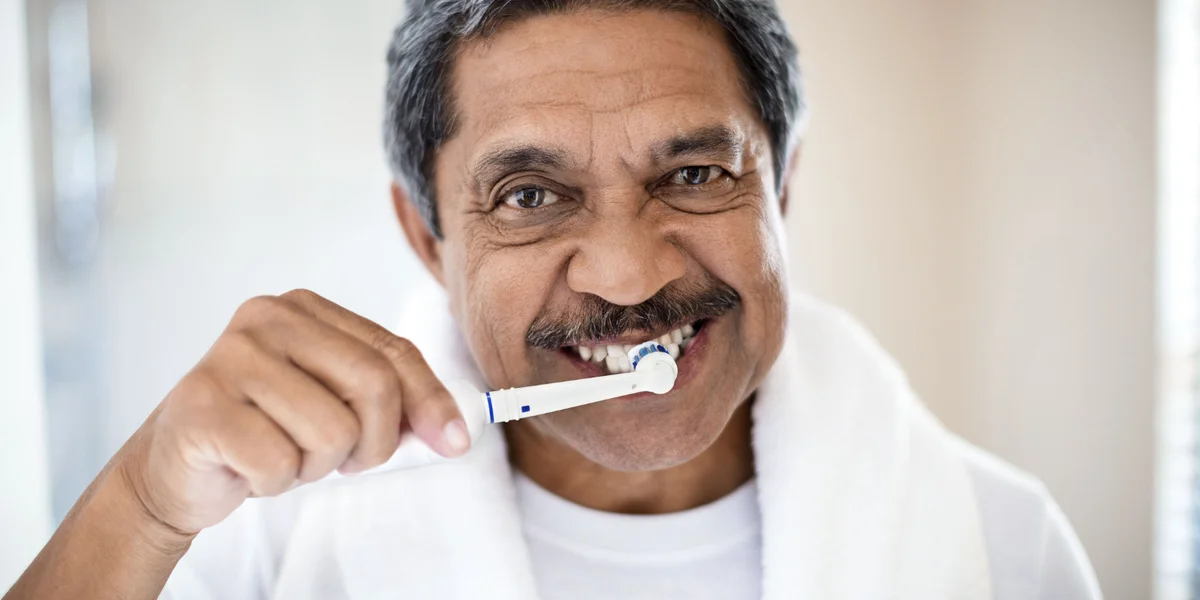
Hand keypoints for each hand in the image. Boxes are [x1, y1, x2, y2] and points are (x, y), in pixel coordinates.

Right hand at [116, 289, 468, 534]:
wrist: (174, 468)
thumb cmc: (265, 431)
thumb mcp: (333, 405)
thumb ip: (387, 401)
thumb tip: (452, 430)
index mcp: (303, 308)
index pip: (393, 352)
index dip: (431, 401)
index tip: (454, 442)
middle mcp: (265, 319)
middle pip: (374, 384)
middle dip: (375, 441)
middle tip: (347, 461)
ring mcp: (229, 358)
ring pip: (333, 431)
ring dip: (316, 466)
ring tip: (283, 456)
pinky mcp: (201, 406)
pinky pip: (281, 462)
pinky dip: (275, 482)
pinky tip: (248, 468)